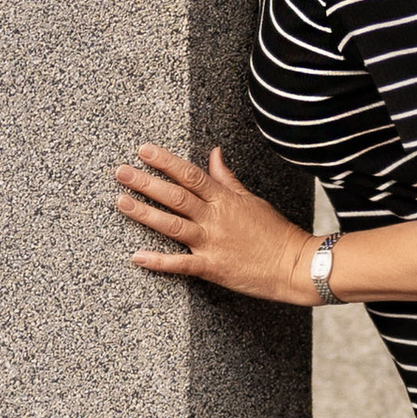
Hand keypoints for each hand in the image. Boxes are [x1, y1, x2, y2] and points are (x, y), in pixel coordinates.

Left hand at [113, 142, 313, 300]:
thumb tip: (214, 153)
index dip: (165, 161)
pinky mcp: (212, 267)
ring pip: (172, 225)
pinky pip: (181, 264)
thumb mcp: (251, 199)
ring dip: (145, 213)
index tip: (144, 150)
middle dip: (145, 182)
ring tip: (121, 202)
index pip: (190, 174)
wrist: (295, 265)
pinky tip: (137, 256)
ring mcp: (212, 242)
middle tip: (121, 172)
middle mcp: (215, 217)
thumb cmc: (275, 232)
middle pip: (175, 196)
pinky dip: (158, 261)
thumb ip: (227, 178)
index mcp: (224, 199)